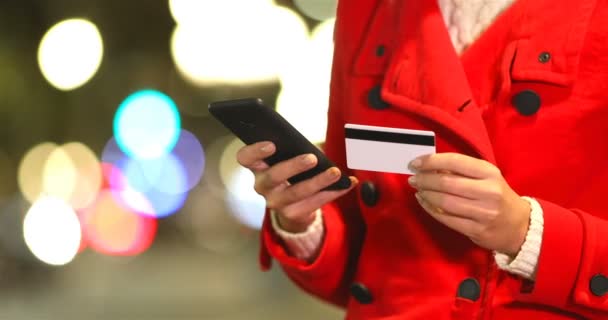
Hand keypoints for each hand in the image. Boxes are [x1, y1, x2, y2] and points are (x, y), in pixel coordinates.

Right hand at [237, 141, 357, 232]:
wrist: (292, 203)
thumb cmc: (290, 170)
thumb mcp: (286, 158)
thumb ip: (292, 150)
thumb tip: (314, 148)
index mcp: (257, 167)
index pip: (245, 158)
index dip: (255, 151)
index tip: (272, 144)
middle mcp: (262, 186)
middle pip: (274, 176)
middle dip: (293, 166)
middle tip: (312, 158)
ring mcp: (275, 202)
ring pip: (296, 192)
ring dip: (318, 181)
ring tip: (335, 172)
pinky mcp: (292, 214)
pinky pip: (315, 203)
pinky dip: (334, 192)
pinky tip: (348, 183)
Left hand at [407, 153, 530, 255]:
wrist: (519, 226)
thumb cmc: (497, 196)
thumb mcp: (486, 178)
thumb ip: (462, 170)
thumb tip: (429, 165)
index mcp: (490, 173)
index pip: (455, 161)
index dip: (431, 161)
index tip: (415, 163)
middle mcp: (488, 191)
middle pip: (446, 182)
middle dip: (424, 179)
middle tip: (413, 178)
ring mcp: (483, 213)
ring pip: (444, 201)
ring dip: (425, 194)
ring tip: (418, 189)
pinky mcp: (476, 230)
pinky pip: (446, 218)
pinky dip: (430, 209)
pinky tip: (424, 202)